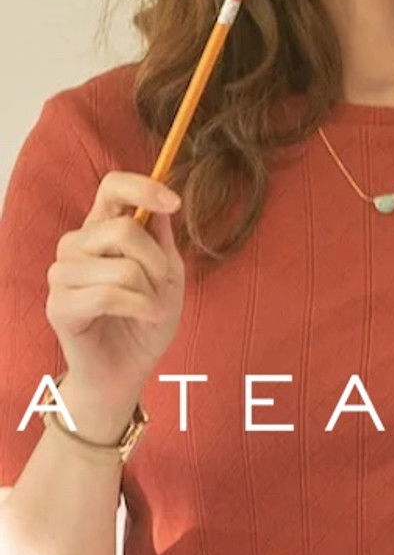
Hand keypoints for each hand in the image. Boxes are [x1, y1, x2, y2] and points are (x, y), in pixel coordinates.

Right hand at [45, 171, 184, 407]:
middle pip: (125, 230)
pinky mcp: (59, 305)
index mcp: (102, 228)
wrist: (130, 367)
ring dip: (149, 292)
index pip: (112, 187)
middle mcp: (76, 244)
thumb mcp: (168, 273)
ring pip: (122, 267)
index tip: (173, 203)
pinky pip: (108, 295)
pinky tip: (145, 316)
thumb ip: (162, 238)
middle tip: (161, 285)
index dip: (143, 187)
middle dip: (157, 262)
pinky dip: (139, 307)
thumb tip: (161, 204)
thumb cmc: (147, 317)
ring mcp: (63, 273)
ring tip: (149, 307)